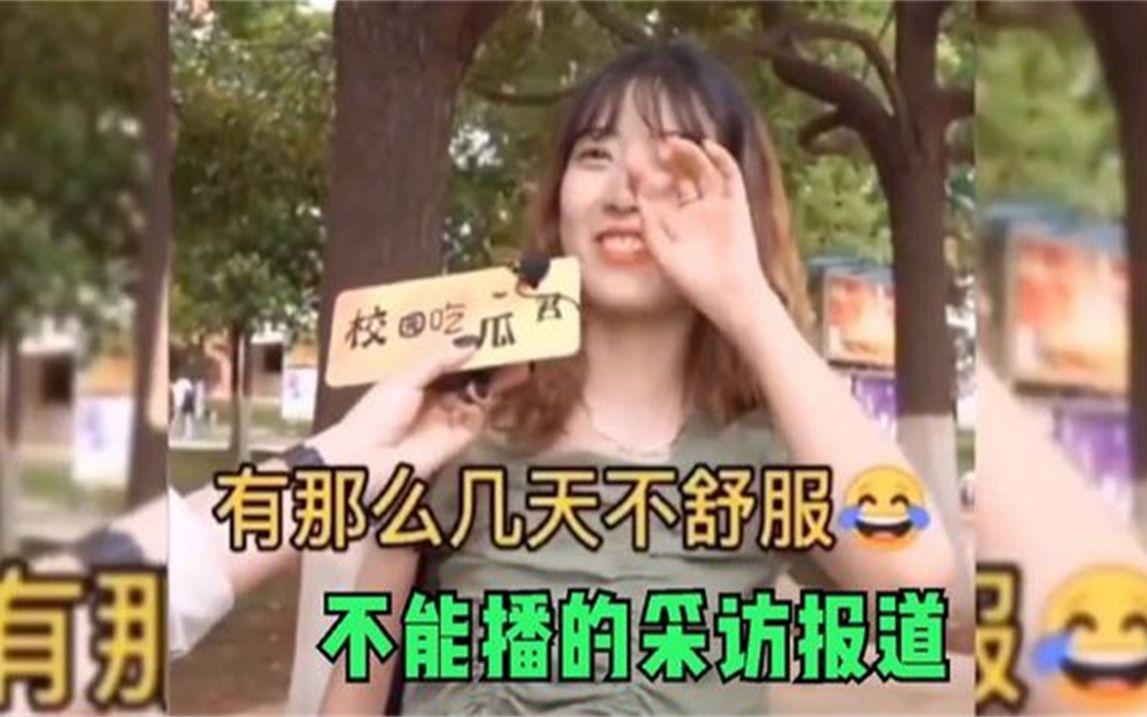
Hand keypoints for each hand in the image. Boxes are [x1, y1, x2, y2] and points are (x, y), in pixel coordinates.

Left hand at [310, 344, 527, 490]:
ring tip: (515, 362)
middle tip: (512, 347)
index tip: (490, 333)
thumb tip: (471, 340)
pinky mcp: (457, 442)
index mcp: (415, 381)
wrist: (365, 462)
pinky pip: (476, 420)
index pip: (447, 362)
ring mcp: (446, 421)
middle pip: (466, 379)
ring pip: (475, 397)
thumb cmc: (377, 414)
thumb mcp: (405, 379)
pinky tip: (501, 386)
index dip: (467, 350)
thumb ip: (438, 360)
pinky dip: (488, 405)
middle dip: (486, 365)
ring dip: (492, 382)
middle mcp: (433, 399)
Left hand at [633, 136, 777, 331]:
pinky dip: (722, 158)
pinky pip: (730, 175)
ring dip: (688, 155)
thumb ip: (649, 225)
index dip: (645, 175)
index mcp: (674, 223)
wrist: (729, 294)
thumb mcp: (662, 253)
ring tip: (671, 143)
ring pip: (702, 170)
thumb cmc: (694, 281)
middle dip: (666, 161)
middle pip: (679, 176)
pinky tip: (707, 145)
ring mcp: (716, 206)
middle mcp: (694, 211)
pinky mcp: (736, 204)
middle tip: (653, 146)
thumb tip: (639, 194)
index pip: (658, 192)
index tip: (632, 160)